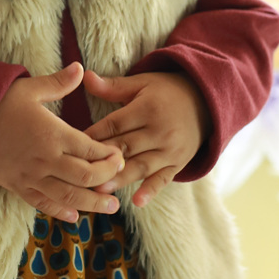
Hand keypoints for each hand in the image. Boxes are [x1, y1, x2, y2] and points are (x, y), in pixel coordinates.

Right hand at [0, 62, 125, 223]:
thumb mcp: (28, 88)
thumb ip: (58, 83)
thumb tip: (80, 68)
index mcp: (52, 133)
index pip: (91, 150)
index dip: (110, 156)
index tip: (120, 155)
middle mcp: (45, 159)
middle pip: (86, 177)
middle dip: (108, 179)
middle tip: (119, 178)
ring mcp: (31, 176)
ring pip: (69, 196)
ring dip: (93, 204)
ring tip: (110, 207)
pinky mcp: (17, 186)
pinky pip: (42, 204)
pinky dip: (60, 212)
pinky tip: (74, 215)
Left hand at [83, 69, 209, 206]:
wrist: (206, 102)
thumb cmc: (166, 91)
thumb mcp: (142, 83)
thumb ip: (113, 86)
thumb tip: (85, 76)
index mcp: (148, 109)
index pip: (116, 123)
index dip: (94, 134)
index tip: (72, 144)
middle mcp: (160, 131)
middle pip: (127, 147)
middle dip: (103, 160)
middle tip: (79, 173)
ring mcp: (171, 150)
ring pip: (141, 166)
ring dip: (120, 179)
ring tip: (99, 191)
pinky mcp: (179, 164)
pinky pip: (164, 179)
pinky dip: (151, 191)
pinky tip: (137, 202)